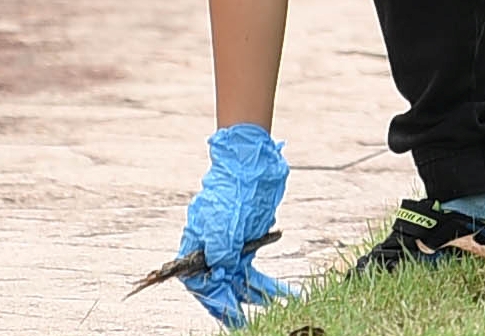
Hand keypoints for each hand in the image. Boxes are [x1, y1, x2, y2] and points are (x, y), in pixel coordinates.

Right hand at [177, 123, 292, 325]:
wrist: (249, 164)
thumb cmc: (230, 191)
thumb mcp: (222, 225)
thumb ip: (219, 253)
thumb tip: (220, 274)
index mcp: (196, 245)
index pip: (199, 282)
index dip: (212, 300)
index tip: (230, 314)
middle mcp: (212, 250)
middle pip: (221, 286)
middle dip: (236, 306)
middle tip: (250, 324)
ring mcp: (231, 248)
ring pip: (242, 283)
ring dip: (260, 298)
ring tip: (281, 308)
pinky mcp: (248, 244)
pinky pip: (257, 272)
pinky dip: (271, 286)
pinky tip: (288, 296)